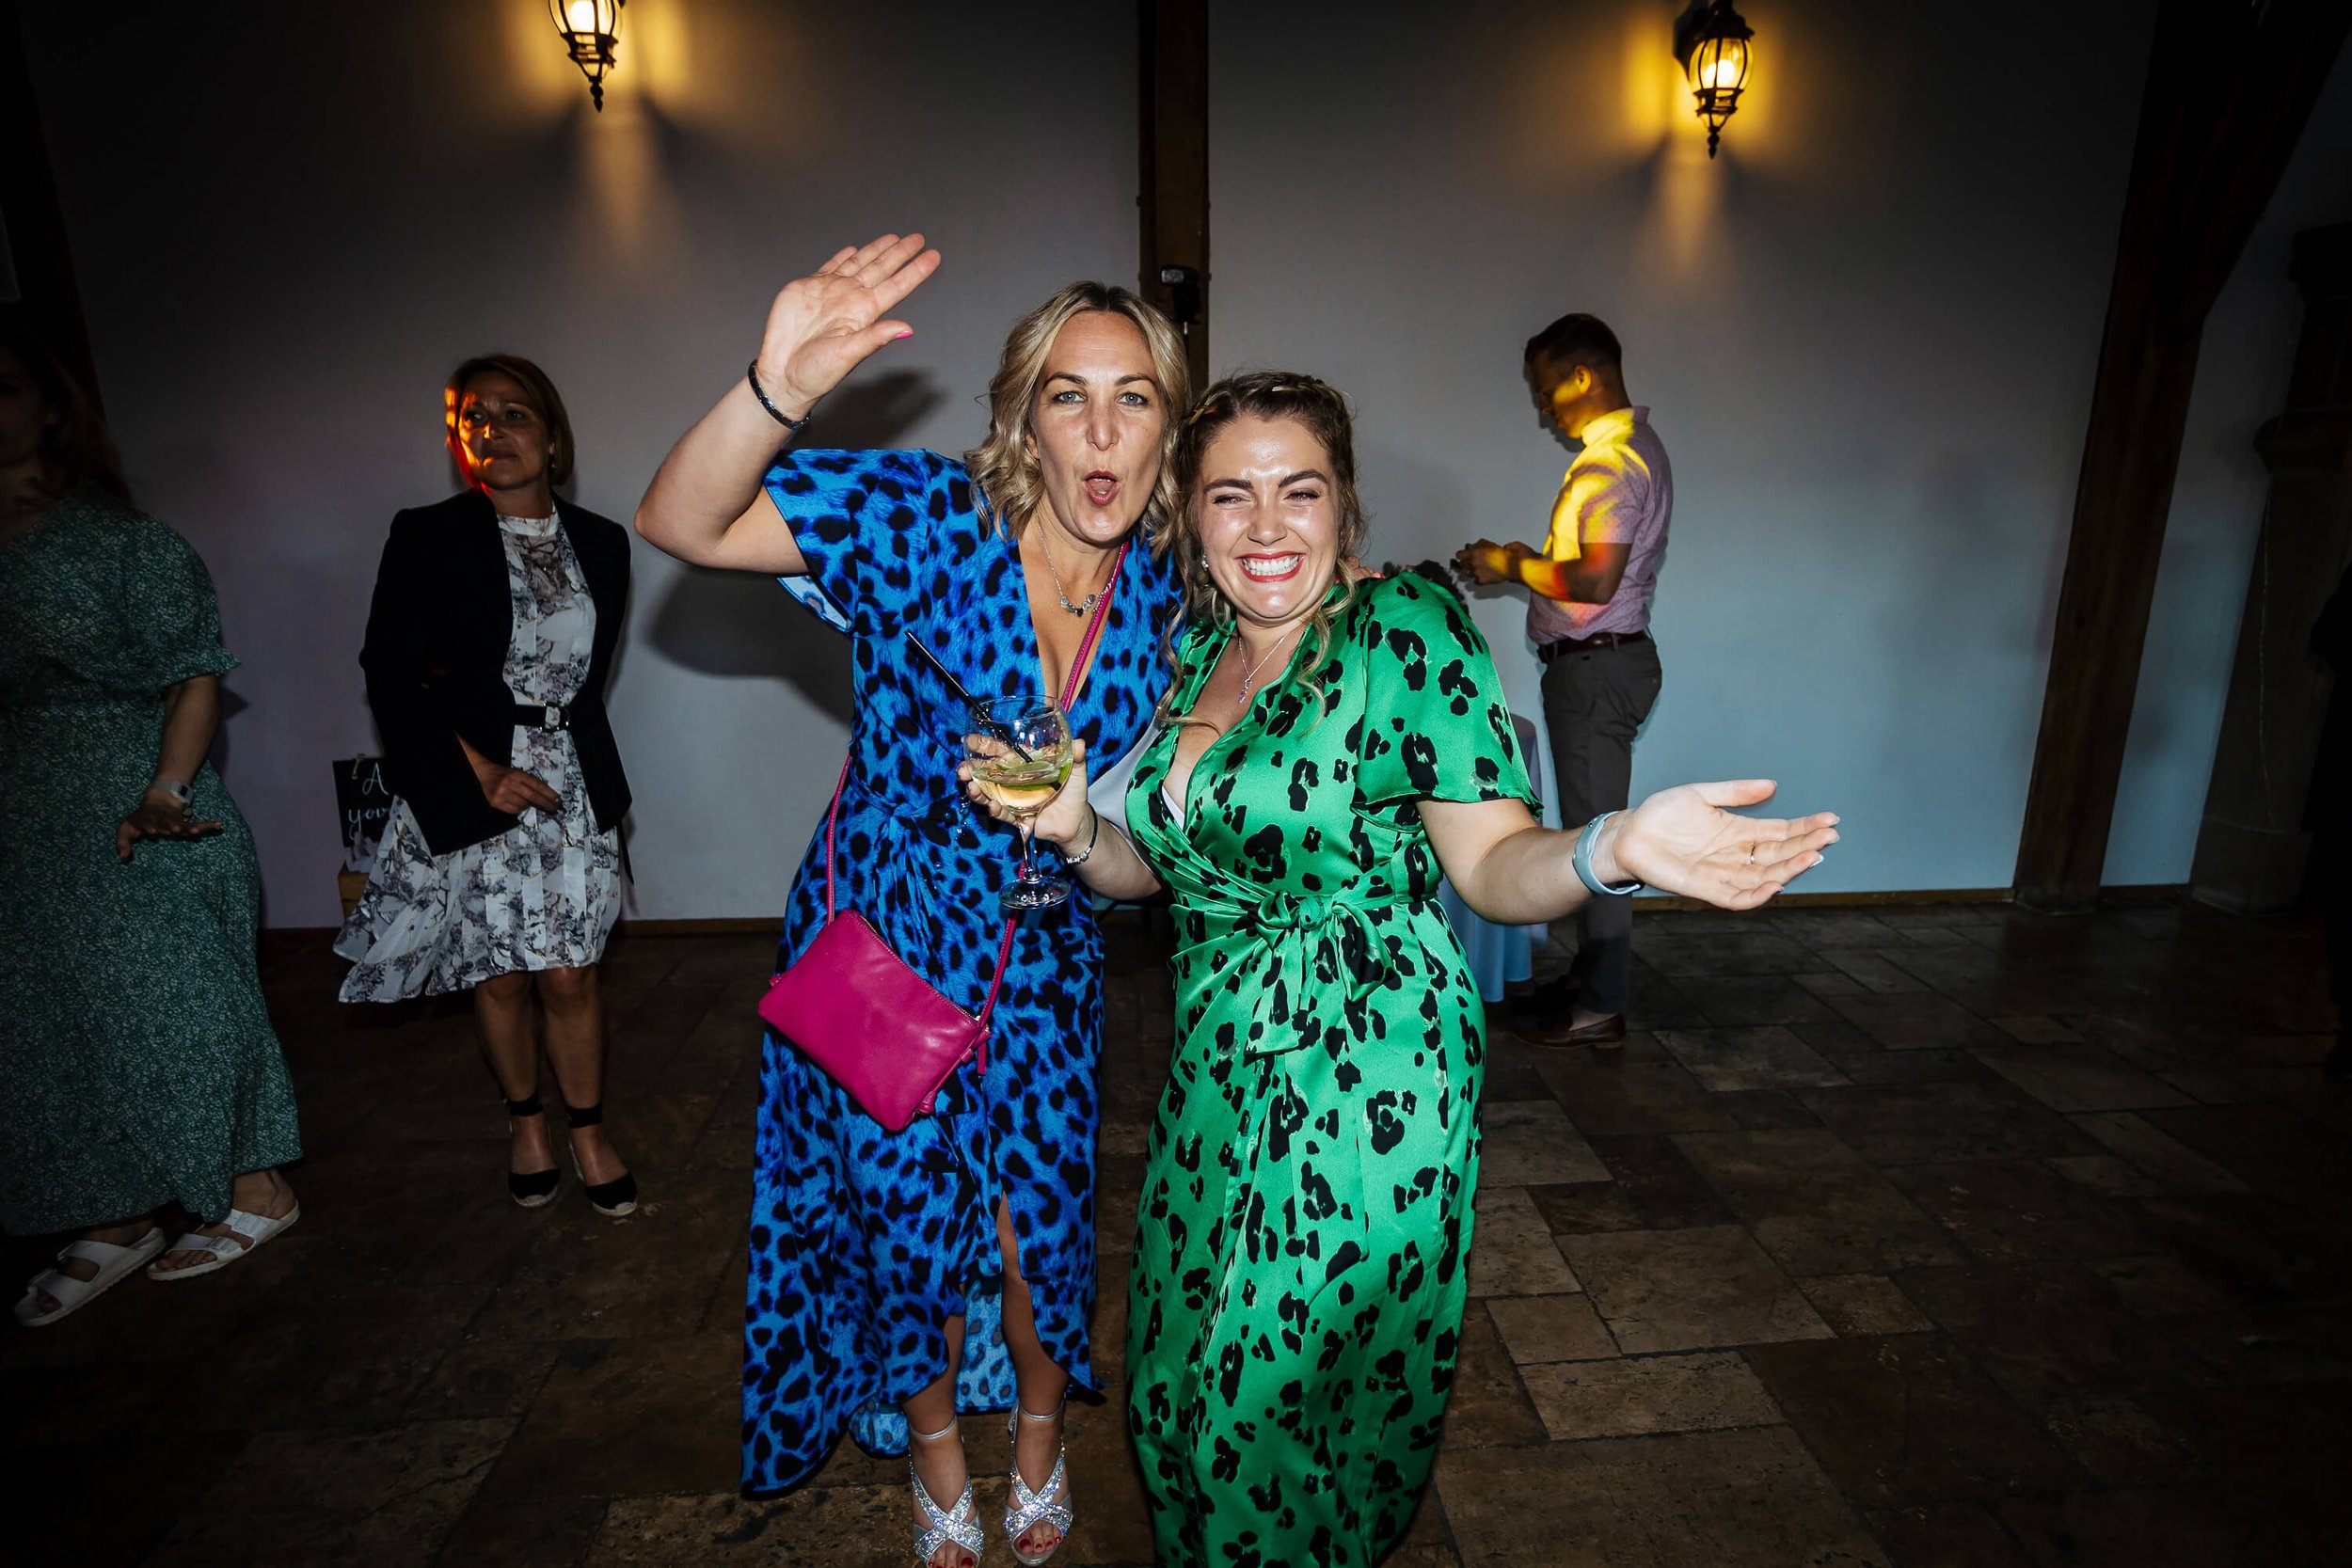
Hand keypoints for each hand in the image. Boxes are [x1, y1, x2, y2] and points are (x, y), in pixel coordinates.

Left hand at [116, 792, 223, 861]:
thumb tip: (123, 857)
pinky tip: (218, 824)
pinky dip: (208, 825)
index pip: (146, 821)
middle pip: (167, 821)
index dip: (149, 824)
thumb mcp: (126, 829)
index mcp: (146, 819)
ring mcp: (174, 820)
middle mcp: (161, 819)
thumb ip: (122, 842)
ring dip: (189, 826)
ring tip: (197, 831)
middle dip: (171, 825)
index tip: (153, 830)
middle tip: (176, 829)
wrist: (158, 800)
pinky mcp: (184, 823)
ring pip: (183, 823)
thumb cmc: (139, 820)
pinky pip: (197, 823)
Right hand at [474, 760, 562, 814]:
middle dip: (545, 803)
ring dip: (528, 805)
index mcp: (517, 774)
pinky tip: (516, 803)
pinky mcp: (496, 803)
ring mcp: (502, 794)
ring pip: (523, 805)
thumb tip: (546, 797)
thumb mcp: (517, 773)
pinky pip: (514, 811)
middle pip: (533, 797)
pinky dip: (518, 809)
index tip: (557, 800)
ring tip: (525, 800)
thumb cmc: (504, 774)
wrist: (483, 774)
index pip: (537, 785)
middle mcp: (510, 783)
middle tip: (554, 808)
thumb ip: (530, 783)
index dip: (549, 794)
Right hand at [754, 233, 941, 414]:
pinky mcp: (808, 289)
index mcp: (864, 313)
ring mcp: (831, 292)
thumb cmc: (815, 372)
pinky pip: (830, 267)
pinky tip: (854, 249)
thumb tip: (906, 329)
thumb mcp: (848, 355)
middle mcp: (851, 299)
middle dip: (900, 253)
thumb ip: (875, 338)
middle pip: (882, 269)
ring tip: (893, 238)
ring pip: (859, 263)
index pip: (897, 286)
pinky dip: (842, 257)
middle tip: (917, 238)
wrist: (782, 373)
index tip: (932, 256)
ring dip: (876, 250)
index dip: (915, 271)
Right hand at [960, 738, 1093, 845]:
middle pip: (986, 772)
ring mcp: (1011, 800)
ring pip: (988, 794)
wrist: (1076, 821)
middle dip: (970, 770)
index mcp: (1022, 765)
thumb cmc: (1073, 792)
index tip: (968, 741)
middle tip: (961, 769)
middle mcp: (1011, 781)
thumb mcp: (1076, 771)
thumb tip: (1080, 742)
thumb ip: (1076, 757)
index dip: (983, 746)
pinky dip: (995, 811)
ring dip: (977, 791)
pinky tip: (992, 806)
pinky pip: (1002, 814)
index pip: (999, 752)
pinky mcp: (1015, 817)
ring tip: (970, 787)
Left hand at [1452, 540, 1524, 585]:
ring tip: (1479, 568)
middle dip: (1466, 563)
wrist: (1512, 565)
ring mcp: (1477, 573)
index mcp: (1474, 554)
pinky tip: (1484, 575)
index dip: (1461, 555)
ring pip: (1468, 573)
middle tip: (1471, 562)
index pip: (1459, 555)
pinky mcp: (1482, 581)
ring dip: (1472, 571)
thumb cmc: (1503, 555)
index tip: (1462, 556)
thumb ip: (1478, 545)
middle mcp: (1473, 564)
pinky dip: (1479, 579)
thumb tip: (1474, 547)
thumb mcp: (1489, 544)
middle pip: (1462, 565)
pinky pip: (1476, 581)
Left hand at [1598, 781, 1838, 910]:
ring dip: (1790, 869)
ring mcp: (1723, 873)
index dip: (1806, 828)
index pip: (1781, 832)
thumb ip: (1736, 792)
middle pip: (1780, 855)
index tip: (1831, 820)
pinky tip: (1776, 884)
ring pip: (1766, 877)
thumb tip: (1772, 785)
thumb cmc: (1662, 814)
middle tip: (1830, 837)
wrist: (1629, 833)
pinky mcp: (1706, 889)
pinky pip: (1738, 897)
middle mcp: (1736, 855)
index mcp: (1739, 831)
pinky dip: (1758, 894)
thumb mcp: (1702, 794)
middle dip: (1806, 847)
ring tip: (1812, 856)